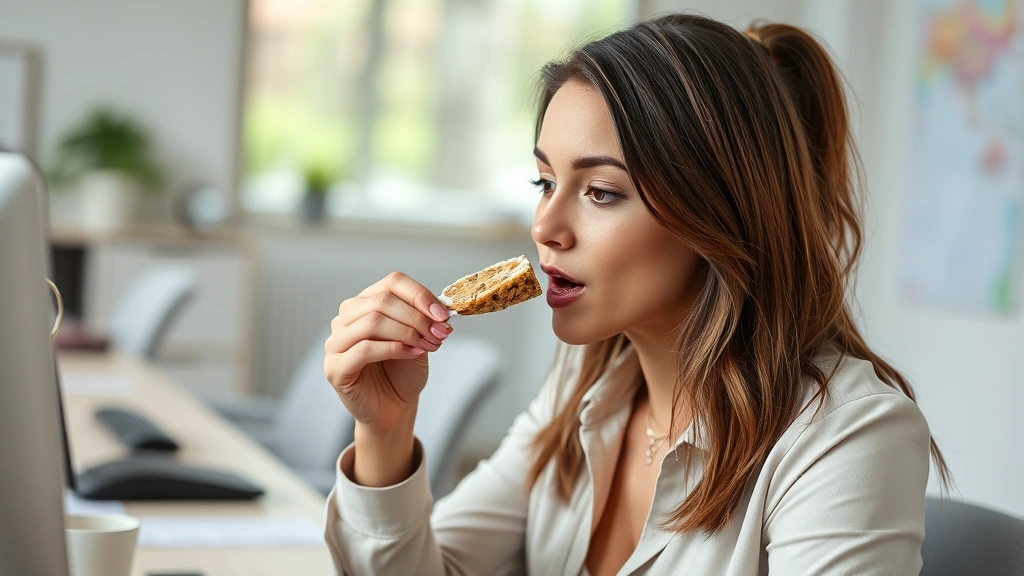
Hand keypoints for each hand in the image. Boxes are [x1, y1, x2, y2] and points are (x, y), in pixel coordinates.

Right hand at [323, 272, 452, 434]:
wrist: (394, 407)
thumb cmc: (403, 372)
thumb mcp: (419, 339)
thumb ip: (424, 320)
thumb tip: (441, 309)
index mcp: (365, 303)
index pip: (392, 283)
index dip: (420, 295)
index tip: (443, 314)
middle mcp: (345, 318)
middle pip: (382, 300)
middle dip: (417, 317)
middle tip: (439, 333)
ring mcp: (335, 342)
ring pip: (372, 322)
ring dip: (407, 332)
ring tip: (428, 345)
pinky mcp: (335, 367)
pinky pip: (364, 349)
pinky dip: (394, 349)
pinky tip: (412, 354)